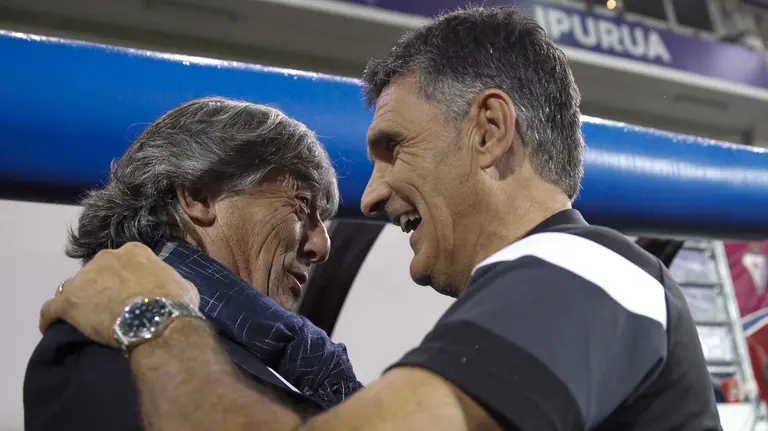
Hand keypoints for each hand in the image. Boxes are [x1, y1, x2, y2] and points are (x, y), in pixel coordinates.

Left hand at [40, 242, 199, 346]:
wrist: (157, 320)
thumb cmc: (175, 302)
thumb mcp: (183, 285)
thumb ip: (171, 281)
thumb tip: (172, 288)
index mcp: (134, 251)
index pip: (124, 262)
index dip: (125, 278)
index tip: (130, 293)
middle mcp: (106, 257)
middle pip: (97, 272)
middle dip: (100, 287)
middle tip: (110, 307)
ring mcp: (84, 279)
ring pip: (74, 288)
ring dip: (79, 301)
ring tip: (84, 320)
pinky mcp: (68, 302)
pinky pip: (51, 309)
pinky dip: (51, 318)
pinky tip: (52, 327)